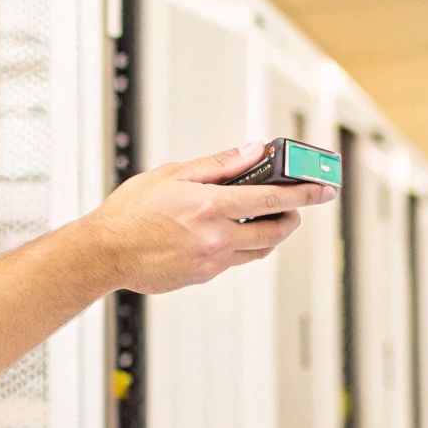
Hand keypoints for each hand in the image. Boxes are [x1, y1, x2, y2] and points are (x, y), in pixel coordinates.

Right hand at [76, 141, 337, 294]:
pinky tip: (229, 233)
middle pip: (274, 231)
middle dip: (291, 217)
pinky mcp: (203, 276)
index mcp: (210, 206)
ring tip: (267, 220)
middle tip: (294, 207)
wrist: (104, 253)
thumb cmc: (130, 212)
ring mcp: (211, 261)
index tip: (323, 189)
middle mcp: (216, 237)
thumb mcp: (172, 174)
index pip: (272, 199)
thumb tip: (253, 151)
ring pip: (258, 250)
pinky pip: (234, 261)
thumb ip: (218, 164)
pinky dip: (241, 246)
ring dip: (270, 234)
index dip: (304, 194)